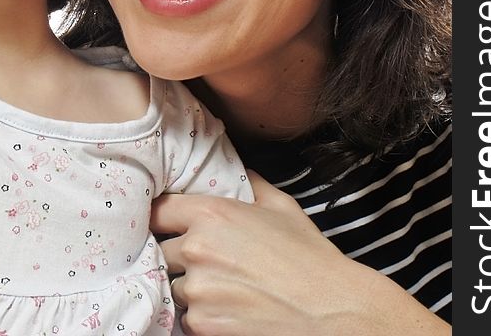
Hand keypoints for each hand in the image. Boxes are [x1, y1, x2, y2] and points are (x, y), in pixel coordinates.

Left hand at [151, 171, 449, 335]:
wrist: (331, 311)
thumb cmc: (309, 258)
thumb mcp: (281, 207)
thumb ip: (250, 183)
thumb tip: (238, 170)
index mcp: (211, 215)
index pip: (159, 211)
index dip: (163, 218)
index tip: (168, 224)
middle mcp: (196, 249)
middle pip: (163, 250)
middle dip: (180, 255)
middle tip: (209, 261)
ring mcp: (197, 289)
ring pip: (175, 285)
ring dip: (192, 286)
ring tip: (224, 287)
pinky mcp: (202, 324)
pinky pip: (186, 316)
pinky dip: (202, 314)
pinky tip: (230, 308)